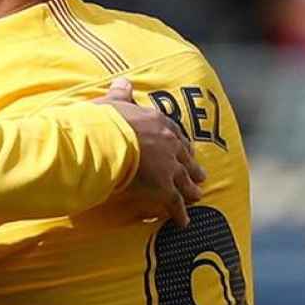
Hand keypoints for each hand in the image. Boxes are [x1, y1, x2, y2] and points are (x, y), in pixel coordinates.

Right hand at [92, 78, 205, 226]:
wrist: (106, 141)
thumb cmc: (105, 122)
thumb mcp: (113, 103)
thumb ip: (121, 94)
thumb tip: (123, 81)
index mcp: (158, 123)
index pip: (175, 134)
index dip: (180, 144)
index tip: (185, 149)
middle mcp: (170, 144)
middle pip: (185, 158)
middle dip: (192, 168)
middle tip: (200, 176)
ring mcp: (170, 167)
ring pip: (185, 181)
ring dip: (191, 190)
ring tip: (197, 197)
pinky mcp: (164, 188)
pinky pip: (174, 203)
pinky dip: (179, 214)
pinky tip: (183, 223)